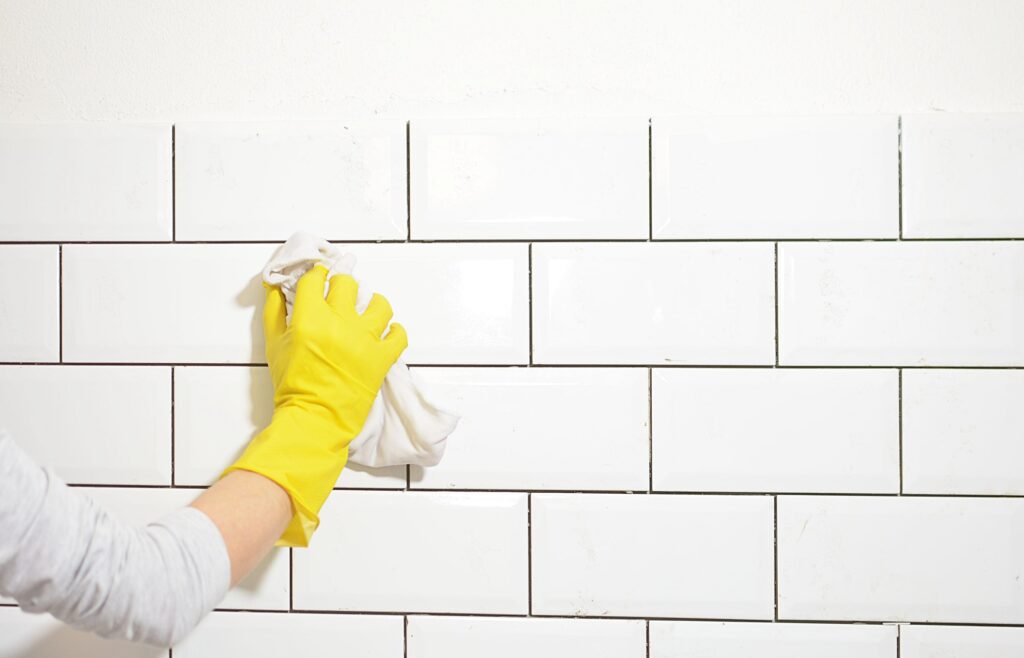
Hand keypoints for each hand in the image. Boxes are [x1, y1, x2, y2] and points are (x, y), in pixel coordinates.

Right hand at [265, 264, 407, 439]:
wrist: (314, 419)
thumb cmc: (292, 385)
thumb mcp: (274, 346)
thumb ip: (274, 313)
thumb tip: (276, 289)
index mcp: (310, 317)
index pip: (316, 278)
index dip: (316, 274)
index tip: (319, 278)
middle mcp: (340, 322)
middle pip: (348, 283)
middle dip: (341, 286)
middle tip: (340, 297)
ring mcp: (365, 339)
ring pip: (380, 304)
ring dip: (373, 305)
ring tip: (367, 314)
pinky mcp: (383, 357)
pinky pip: (399, 335)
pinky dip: (395, 332)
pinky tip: (386, 334)